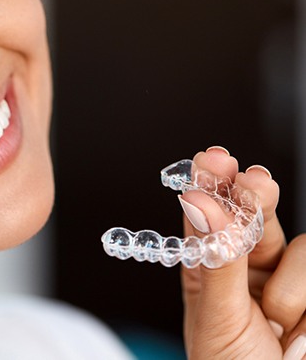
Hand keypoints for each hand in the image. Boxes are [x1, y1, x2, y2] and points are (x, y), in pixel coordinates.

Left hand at [181, 147, 305, 359]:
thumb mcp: (218, 318)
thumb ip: (218, 260)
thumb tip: (201, 203)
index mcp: (209, 266)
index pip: (207, 213)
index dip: (211, 183)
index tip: (214, 160)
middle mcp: (248, 265)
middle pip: (255, 213)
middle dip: (255, 196)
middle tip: (254, 182)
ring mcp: (288, 279)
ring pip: (301, 246)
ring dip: (289, 290)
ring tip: (276, 325)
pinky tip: (297, 336)